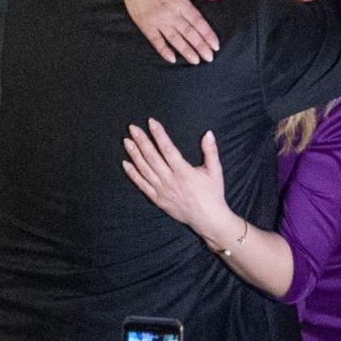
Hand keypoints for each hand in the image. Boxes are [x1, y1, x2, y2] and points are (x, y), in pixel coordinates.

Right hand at [120, 0, 222, 64]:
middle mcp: (171, 14)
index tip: (216, 46)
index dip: (208, 34)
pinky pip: (156, 40)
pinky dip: (164, 50)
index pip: (198, 22)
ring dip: (186, 50)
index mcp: (182, 3)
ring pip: (175, 39)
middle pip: (189, 33)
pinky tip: (172, 59)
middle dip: (200, 46)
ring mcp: (158, 21)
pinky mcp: (146, 25)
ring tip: (195, 61)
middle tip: (209, 58)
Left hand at [122, 120, 238, 245]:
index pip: (168, 149)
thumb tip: (208, 133)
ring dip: (134, 154)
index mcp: (184, 172)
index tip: (151, 122)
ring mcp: (162, 191)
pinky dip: (133, 174)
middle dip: (141, 141)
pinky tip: (125, 164)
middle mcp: (170, 181)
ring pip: (145, 170)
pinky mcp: (158, 199)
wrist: (208, 219)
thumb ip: (211, 151)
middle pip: (152, 157)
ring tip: (127, 141)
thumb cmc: (212, 193)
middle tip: (132, 128)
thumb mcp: (215, 171)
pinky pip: (142, 185)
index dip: (159, 134)